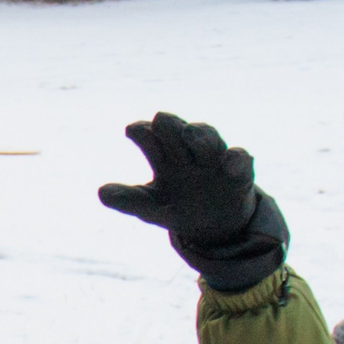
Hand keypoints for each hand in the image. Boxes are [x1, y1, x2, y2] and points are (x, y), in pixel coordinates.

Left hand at [97, 112, 287, 290]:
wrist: (215, 225)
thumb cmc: (178, 208)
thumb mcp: (151, 208)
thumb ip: (129, 200)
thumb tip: (101, 193)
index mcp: (164, 157)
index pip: (150, 138)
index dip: (142, 132)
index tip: (132, 130)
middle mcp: (188, 153)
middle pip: (178, 133)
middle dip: (170, 126)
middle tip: (160, 118)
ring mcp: (215, 160)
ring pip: (209, 140)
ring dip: (200, 136)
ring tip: (189, 133)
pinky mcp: (239, 173)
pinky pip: (241, 161)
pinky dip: (236, 160)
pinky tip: (229, 164)